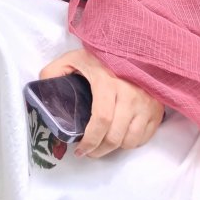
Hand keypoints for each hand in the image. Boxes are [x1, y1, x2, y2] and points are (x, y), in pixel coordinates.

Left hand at [39, 48, 163, 157]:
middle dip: (99, 150)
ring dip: (114, 148)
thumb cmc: (101, 56)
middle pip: (116, 136)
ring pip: (131, 140)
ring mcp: (147, 103)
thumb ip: (54, 72)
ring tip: (102, 144)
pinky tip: (119, 137)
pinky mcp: (157, 109)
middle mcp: (131, 94)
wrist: (135, 48)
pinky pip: (144, 137)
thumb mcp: (73, 58)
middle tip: (88, 152)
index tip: (79, 150)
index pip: (101, 120)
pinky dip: (131, 143)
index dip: (90, 140)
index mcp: (108, 83)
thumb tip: (41, 88)